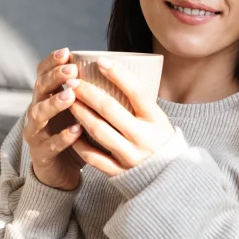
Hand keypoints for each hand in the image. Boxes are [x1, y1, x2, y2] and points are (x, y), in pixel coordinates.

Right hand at [22, 48, 85, 190]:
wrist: (60, 172)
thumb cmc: (73, 135)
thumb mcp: (78, 111)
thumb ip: (87, 93)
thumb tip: (115, 69)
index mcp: (45, 98)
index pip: (42, 74)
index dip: (52, 62)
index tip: (67, 52)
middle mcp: (36, 111)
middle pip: (39, 90)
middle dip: (54, 78)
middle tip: (72, 71)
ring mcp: (36, 133)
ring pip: (39, 114)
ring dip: (55, 104)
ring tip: (71, 96)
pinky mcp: (41, 154)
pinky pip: (50, 144)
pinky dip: (62, 137)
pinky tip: (76, 130)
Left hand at [69, 58, 174, 175]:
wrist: (170, 178)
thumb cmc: (159, 140)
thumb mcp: (158, 119)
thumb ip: (139, 103)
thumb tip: (114, 74)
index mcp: (156, 120)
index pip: (136, 92)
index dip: (118, 75)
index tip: (100, 61)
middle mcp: (144, 137)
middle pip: (110, 109)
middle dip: (88, 92)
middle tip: (72, 81)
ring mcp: (131, 156)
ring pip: (98, 131)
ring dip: (80, 113)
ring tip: (68, 101)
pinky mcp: (119, 173)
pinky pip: (94, 157)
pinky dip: (80, 143)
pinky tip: (71, 130)